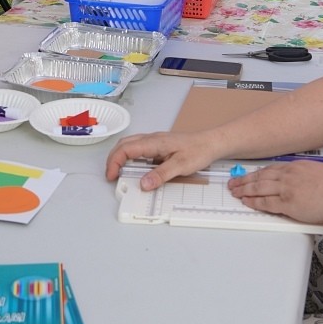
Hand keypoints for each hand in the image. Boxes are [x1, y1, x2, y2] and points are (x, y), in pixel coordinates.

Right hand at [105, 130, 220, 189]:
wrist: (212, 143)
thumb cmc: (199, 150)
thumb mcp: (180, 166)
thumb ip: (160, 175)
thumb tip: (143, 184)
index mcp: (154, 142)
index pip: (126, 149)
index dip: (115, 162)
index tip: (112, 175)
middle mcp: (152, 139)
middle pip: (124, 144)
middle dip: (113, 159)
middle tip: (111, 175)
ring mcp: (155, 141)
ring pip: (130, 144)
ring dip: (120, 157)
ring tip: (118, 171)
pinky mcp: (159, 145)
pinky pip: (139, 148)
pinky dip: (130, 157)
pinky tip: (135, 168)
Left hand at [229, 161, 322, 227]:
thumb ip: (310, 176)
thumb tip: (308, 182)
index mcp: (297, 166)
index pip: (271, 169)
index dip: (258, 173)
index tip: (250, 175)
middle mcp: (289, 175)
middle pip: (261, 177)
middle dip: (245, 180)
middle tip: (234, 182)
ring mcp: (287, 189)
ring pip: (258, 188)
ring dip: (244, 190)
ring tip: (235, 192)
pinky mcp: (287, 204)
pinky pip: (265, 202)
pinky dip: (253, 202)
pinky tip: (246, 202)